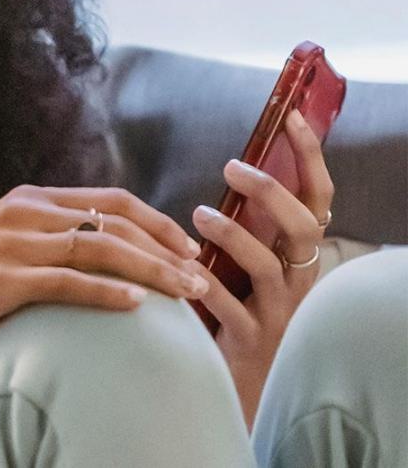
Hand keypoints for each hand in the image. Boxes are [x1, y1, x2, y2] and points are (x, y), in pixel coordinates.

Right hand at [0, 186, 206, 448]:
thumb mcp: (1, 247)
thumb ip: (44, 238)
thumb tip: (99, 249)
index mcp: (27, 200)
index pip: (110, 199)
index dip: (159, 221)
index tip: (191, 247)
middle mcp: (21, 213)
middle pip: (114, 221)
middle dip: (167, 247)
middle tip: (201, 275)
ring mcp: (10, 244)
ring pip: (100, 248)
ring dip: (152, 270)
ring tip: (187, 293)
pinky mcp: (1, 279)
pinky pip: (67, 282)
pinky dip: (106, 292)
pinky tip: (135, 306)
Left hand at [191, 109, 333, 425]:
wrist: (239, 384)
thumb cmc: (238, 313)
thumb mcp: (249, 264)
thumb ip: (248, 225)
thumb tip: (234, 171)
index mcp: (299, 256)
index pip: (318, 199)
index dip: (311, 158)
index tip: (292, 118)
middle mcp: (298, 281)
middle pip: (302, 229)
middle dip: (272, 192)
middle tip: (233, 166)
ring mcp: (277, 312)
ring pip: (268, 268)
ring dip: (234, 236)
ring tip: (199, 213)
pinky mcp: (250, 340)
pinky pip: (231, 311)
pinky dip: (207, 290)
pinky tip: (184, 276)